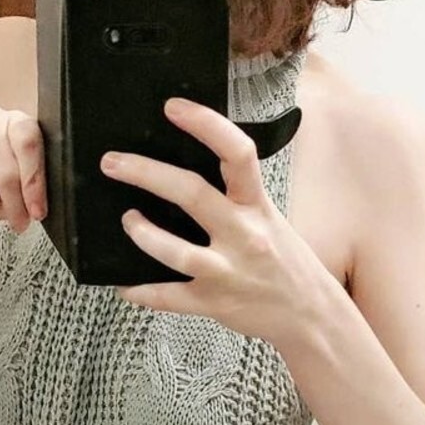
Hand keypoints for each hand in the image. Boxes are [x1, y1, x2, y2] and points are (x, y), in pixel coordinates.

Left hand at [99, 97, 329, 344]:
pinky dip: (139, 290)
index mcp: (258, 206)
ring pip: (175, 250)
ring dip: (142, 233)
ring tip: (128, 220)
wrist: (312, 316)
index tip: (173, 107)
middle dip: (145, 172)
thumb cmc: (286, 263)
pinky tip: (123, 283)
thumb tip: (186, 171)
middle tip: (113, 162)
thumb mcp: (269, 219)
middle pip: (191, 193)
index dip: (205, 125)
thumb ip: (236, 197)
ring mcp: (227, 271)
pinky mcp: (213, 303)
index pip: (237, 154)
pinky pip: (167, 296)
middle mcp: (244, 235)